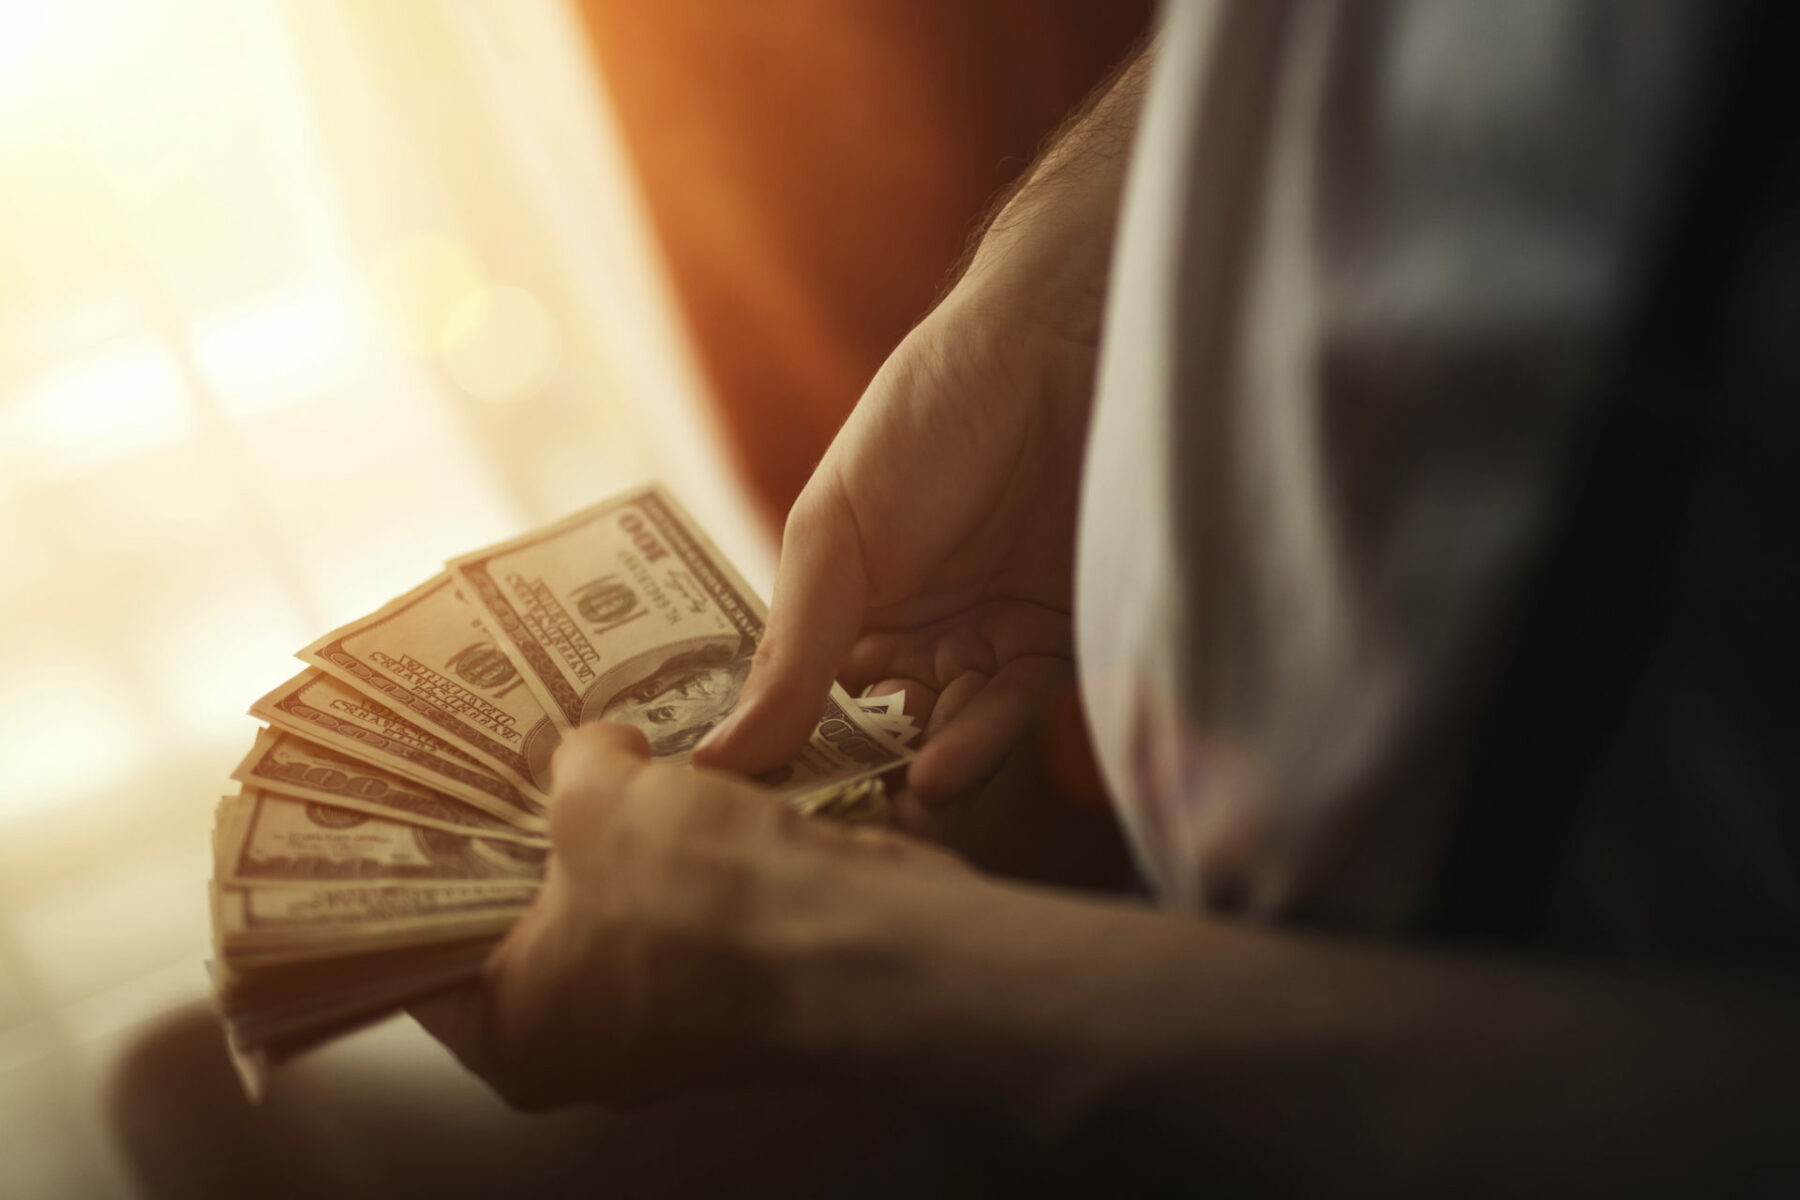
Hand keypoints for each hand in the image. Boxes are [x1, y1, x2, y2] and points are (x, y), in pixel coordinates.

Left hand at [412, 723, 970, 1109]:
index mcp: (509, 1033)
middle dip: (528, 842)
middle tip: (513, 765)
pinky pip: (685, 918)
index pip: (423, 951)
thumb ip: (571, 762)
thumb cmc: (700, 895)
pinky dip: (682, 863)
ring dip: (618, 845)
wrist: (859, 941)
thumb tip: (595, 751)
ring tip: (602, 760)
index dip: (422, 868)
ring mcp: (664, 1029)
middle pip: (523, 928)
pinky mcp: (733, 998)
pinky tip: (683, 791)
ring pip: (615, 918)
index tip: (419, 808)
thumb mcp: (597, 793)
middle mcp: (579, 1051)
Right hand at [692, 52, 1147, 833]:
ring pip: (947, 739)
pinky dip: (979, 744)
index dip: (783, 764)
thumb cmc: (925, 415)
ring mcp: (984, 640)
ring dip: (924, 779)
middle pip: (877, 739)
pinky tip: (944, 768)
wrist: (1062, 349)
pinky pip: (1013, 713)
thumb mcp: (835, 533)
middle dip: (861, 789)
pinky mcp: (1056, 640)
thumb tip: (717, 762)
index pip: (800, 709)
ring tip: (903, 809)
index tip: (760, 820)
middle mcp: (910, 632)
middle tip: (841, 833)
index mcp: (840, 606)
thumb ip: (791, 650)